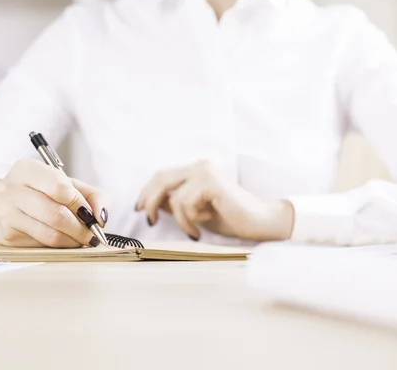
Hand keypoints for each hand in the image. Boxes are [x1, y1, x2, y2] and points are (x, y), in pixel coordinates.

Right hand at [0, 159, 109, 247]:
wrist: (2, 205)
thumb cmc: (41, 192)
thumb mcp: (68, 185)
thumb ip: (94, 195)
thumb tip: (102, 217)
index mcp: (27, 169)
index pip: (58, 187)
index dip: (80, 203)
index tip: (90, 214)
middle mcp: (11, 189)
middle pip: (55, 214)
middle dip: (81, 228)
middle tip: (93, 234)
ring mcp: (6, 214)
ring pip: (49, 235)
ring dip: (73, 241)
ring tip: (82, 239)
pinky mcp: (7, 236)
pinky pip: (41, 246)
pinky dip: (60, 247)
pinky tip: (64, 241)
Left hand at [136, 160, 293, 241]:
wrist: (258, 222)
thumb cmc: (228, 217)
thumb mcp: (194, 211)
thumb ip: (174, 204)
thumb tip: (150, 203)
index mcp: (195, 170)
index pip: (161, 176)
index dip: (146, 192)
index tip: (138, 209)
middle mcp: (199, 166)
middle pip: (161, 180)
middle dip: (149, 202)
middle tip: (150, 222)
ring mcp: (206, 172)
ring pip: (174, 197)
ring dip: (180, 220)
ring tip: (194, 231)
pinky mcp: (211, 182)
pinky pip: (186, 204)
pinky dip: (190, 220)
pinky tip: (204, 224)